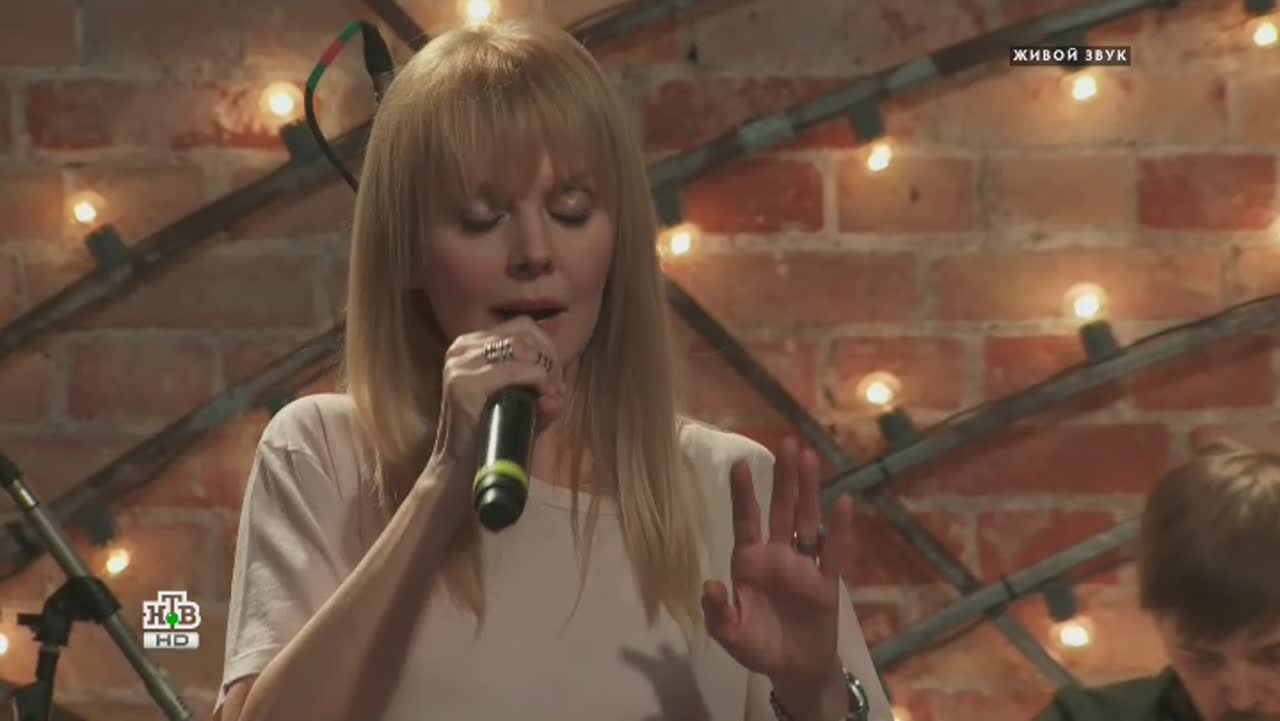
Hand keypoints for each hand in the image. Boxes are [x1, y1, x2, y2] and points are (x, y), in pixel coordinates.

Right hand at [429, 316, 564, 473]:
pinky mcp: (464, 385)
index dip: (547, 348)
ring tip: (549, 395)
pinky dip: (538, 380)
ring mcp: (459, 365)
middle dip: (550, 359)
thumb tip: (560, 392)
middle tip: (556, 389)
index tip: (555, 379)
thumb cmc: (491, 435)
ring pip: (522, 347)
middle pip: (525, 332)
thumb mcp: (519, 406)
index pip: (522, 326)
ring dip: (546, 370)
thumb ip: (542, 392)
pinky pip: (516, 369)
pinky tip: (540, 399)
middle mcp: (461, 349)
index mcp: (470, 345)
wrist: (459, 471)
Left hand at [701, 437, 855, 687]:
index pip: (746, 522)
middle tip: (787, 442)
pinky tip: (843, 502)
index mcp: (749, 563)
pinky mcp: (827, 583)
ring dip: (809, 490)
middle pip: (781, 510)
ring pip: (807, 521)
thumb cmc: (758, 646)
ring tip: (810, 457)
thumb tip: (710, 585)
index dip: (744, 496)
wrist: (794, 670)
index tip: (740, 465)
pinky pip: (834, 552)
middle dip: (783, 478)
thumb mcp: (730, 634)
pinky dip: (840, 529)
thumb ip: (718, 612)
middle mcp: (777, 556)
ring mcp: (803, 566)